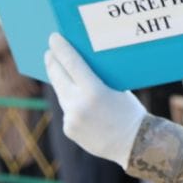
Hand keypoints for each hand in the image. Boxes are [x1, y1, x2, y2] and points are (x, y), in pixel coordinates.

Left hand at [43, 33, 145, 166]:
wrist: (133, 143)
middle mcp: (79, 104)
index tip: (53, 38)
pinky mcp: (69, 128)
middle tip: (49, 53)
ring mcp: (72, 118)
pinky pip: (68, 111)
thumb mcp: (118, 89)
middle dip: (52, 63)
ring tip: (60, 73)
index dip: (61, 49)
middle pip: (59, 77)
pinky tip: (81, 105)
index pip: (72, 64)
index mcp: (95, 91)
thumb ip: (97, 80)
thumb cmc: (130, 112)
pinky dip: (73, 105)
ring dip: (61, 83)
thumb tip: (80, 68)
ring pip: (61, 94)